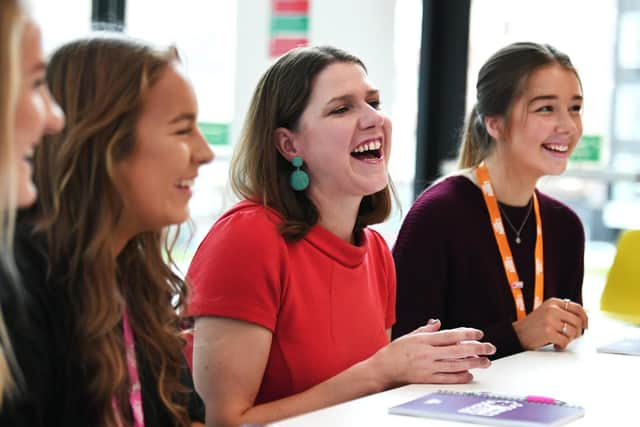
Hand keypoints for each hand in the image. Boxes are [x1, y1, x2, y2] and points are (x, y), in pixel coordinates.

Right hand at [371, 319, 495, 386]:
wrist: (384, 368)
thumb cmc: (396, 351)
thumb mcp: (410, 336)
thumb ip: (426, 330)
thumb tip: (438, 323)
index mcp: (424, 340)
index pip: (450, 335)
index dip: (466, 334)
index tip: (479, 333)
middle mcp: (427, 353)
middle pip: (457, 351)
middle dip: (476, 349)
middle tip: (490, 348)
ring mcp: (427, 367)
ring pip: (455, 365)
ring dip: (473, 363)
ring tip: (485, 362)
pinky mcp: (426, 379)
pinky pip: (447, 378)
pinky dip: (459, 377)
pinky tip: (469, 374)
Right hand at [512, 298, 588, 350]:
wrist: (517, 333)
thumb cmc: (534, 325)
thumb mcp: (548, 312)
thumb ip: (563, 312)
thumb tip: (584, 315)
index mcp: (553, 302)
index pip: (578, 308)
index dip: (585, 318)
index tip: (585, 326)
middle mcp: (552, 309)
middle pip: (578, 321)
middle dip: (577, 332)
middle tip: (572, 336)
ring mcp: (549, 320)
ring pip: (573, 332)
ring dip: (569, 339)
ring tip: (561, 340)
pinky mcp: (548, 332)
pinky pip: (565, 341)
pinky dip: (562, 346)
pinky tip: (555, 344)